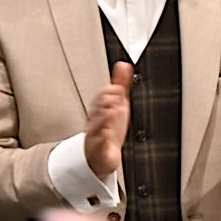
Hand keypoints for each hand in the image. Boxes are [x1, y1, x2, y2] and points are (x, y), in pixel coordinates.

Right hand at [85, 62, 133, 179]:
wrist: (102, 155)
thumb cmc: (109, 127)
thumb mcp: (117, 103)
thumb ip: (120, 84)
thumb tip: (123, 65)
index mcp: (100, 109)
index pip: (101, 96)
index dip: (109, 92)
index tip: (118, 87)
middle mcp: (96, 121)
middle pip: (97, 109)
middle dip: (105, 102)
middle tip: (116, 96)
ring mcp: (97, 135)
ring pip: (97, 125)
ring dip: (103, 118)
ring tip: (112, 110)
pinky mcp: (100, 150)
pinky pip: (99, 145)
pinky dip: (102, 139)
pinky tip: (107, 133)